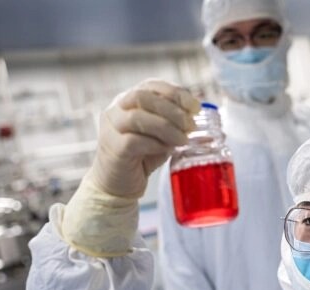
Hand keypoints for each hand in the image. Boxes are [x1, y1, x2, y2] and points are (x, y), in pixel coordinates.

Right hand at [90, 79, 200, 197]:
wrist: (119, 184)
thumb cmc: (142, 156)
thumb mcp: (163, 136)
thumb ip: (175, 124)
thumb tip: (198, 119)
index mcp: (129, 100)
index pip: (151, 85)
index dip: (175, 93)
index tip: (195, 107)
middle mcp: (116, 109)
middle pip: (142, 96)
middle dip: (172, 109)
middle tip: (190, 126)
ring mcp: (111, 128)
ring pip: (137, 117)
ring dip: (166, 127)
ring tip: (182, 140)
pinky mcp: (113, 148)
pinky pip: (133, 140)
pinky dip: (155, 144)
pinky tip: (166, 149)